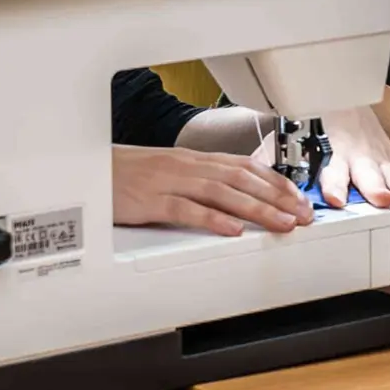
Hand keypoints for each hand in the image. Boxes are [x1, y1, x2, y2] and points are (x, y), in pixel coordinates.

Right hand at [112, 145, 310, 237]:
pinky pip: (186, 209)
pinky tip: (232, 230)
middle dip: (277, 198)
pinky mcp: (150, 200)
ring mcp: (169, 182)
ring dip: (256, 209)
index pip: (245, 167)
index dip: (276, 182)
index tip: (299, 198)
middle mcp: (187, 166)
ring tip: (281, 223)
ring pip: (221, 194)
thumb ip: (202, 181)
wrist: (87, 171)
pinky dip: (211, 219)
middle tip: (302, 216)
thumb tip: (236, 195)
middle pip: (241, 180)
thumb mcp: (171, 171)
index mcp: (194, 159)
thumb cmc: (127, 174)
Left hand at [249, 106, 389, 211]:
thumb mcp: (286, 139)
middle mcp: (357, 155)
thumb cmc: (311, 125)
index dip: (334, 183)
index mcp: (330, 152)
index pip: (332, 170)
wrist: (340, 96)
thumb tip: (251, 180)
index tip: (335, 198)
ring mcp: (378, 158)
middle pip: (367, 173)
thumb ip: (272, 161)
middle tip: (382, 199)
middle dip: (374, 186)